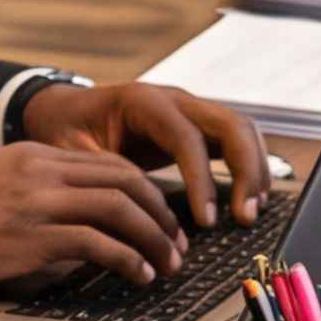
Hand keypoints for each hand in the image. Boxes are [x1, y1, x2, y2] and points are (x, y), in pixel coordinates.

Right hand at [0, 142, 199, 293]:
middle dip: (163, 213)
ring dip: (155, 238)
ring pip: (121, 208)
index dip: (147, 192)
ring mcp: (37, 201)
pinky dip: (128, 260)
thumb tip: (72, 233)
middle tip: (178, 242)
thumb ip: (34, 198)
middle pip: (127, 180)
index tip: (162, 218)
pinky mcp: (30, 236)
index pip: (109, 164)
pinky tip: (138, 275)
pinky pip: (98, 243)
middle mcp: (41, 171)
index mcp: (33, 155)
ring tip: (169, 263)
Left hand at [23, 76, 270, 230]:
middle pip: (231, 124)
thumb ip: (100, 178)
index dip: (201, 180)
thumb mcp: (71, 154)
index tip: (205, 221)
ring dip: (255, 170)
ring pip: (242, 130)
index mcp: (142, 101)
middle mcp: (175, 99)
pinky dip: (249, 168)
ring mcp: (190, 110)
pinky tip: (248, 201)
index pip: (187, 138)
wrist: (65, 110)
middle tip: (245, 217)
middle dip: (247, 170)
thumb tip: (129, 218)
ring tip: (251, 213)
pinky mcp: (197, 128)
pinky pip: (235, 141)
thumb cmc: (65, 131)